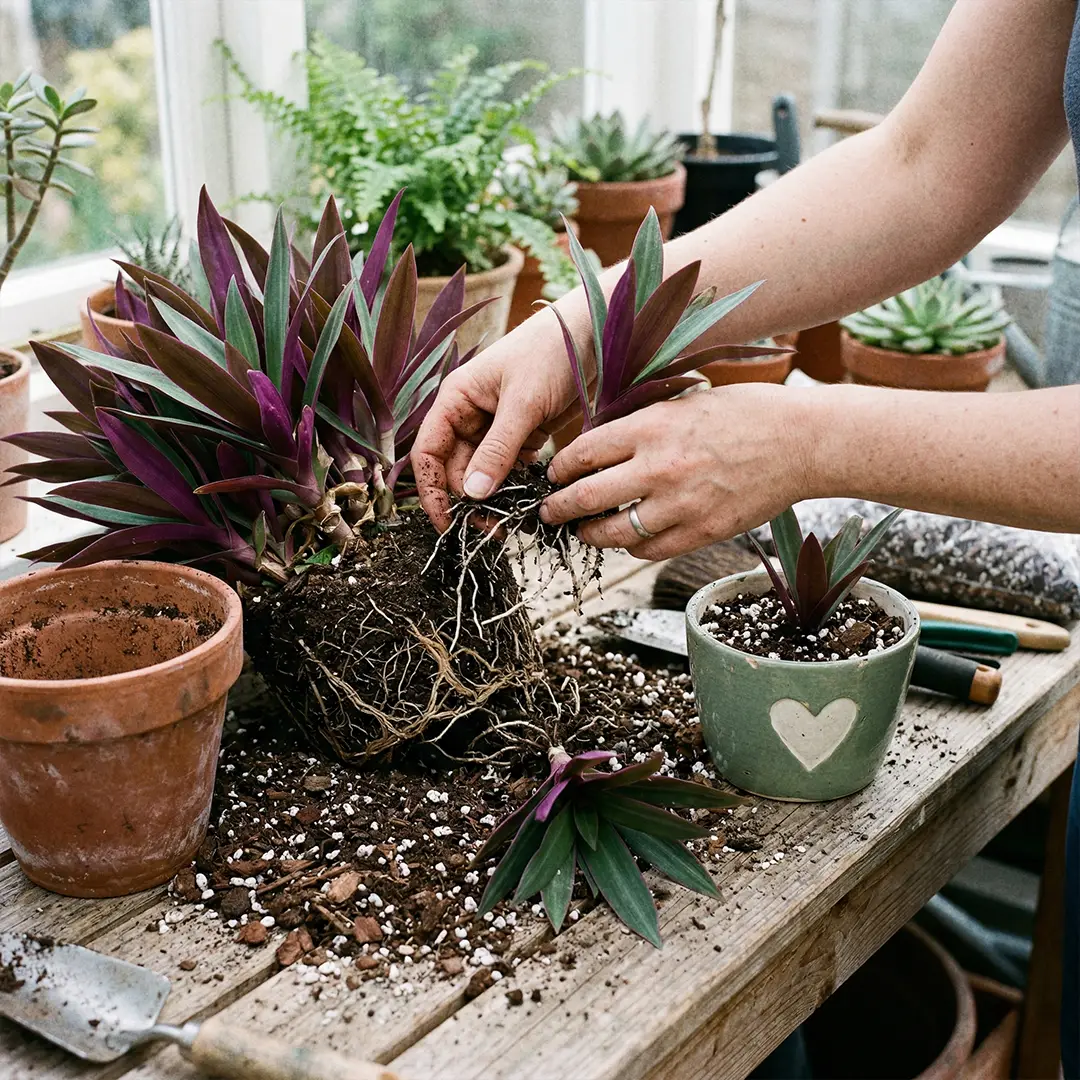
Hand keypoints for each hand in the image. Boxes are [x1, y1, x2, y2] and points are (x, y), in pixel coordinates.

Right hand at [412, 310, 585, 529]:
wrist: (592, 335)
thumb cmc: (550, 353)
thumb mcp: (523, 403)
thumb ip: (498, 449)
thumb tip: (472, 494)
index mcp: (456, 400)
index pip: (428, 453)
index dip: (431, 491)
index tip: (447, 525)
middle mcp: (469, 415)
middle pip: (455, 470)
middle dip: (469, 502)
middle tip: (492, 530)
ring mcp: (495, 427)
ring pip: (483, 474)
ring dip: (493, 499)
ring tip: (511, 523)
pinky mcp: (522, 435)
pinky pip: (509, 470)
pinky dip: (515, 488)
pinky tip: (528, 505)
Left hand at [539, 384, 815, 559]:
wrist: (801, 442)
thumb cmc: (746, 413)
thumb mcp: (685, 401)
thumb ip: (642, 424)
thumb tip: (599, 445)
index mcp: (652, 426)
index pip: (582, 453)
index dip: (559, 468)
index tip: (552, 474)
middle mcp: (659, 467)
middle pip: (586, 497)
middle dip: (558, 508)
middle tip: (548, 513)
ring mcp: (680, 504)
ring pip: (613, 533)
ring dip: (590, 534)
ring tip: (584, 531)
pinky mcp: (701, 532)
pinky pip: (649, 551)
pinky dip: (631, 548)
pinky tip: (628, 539)